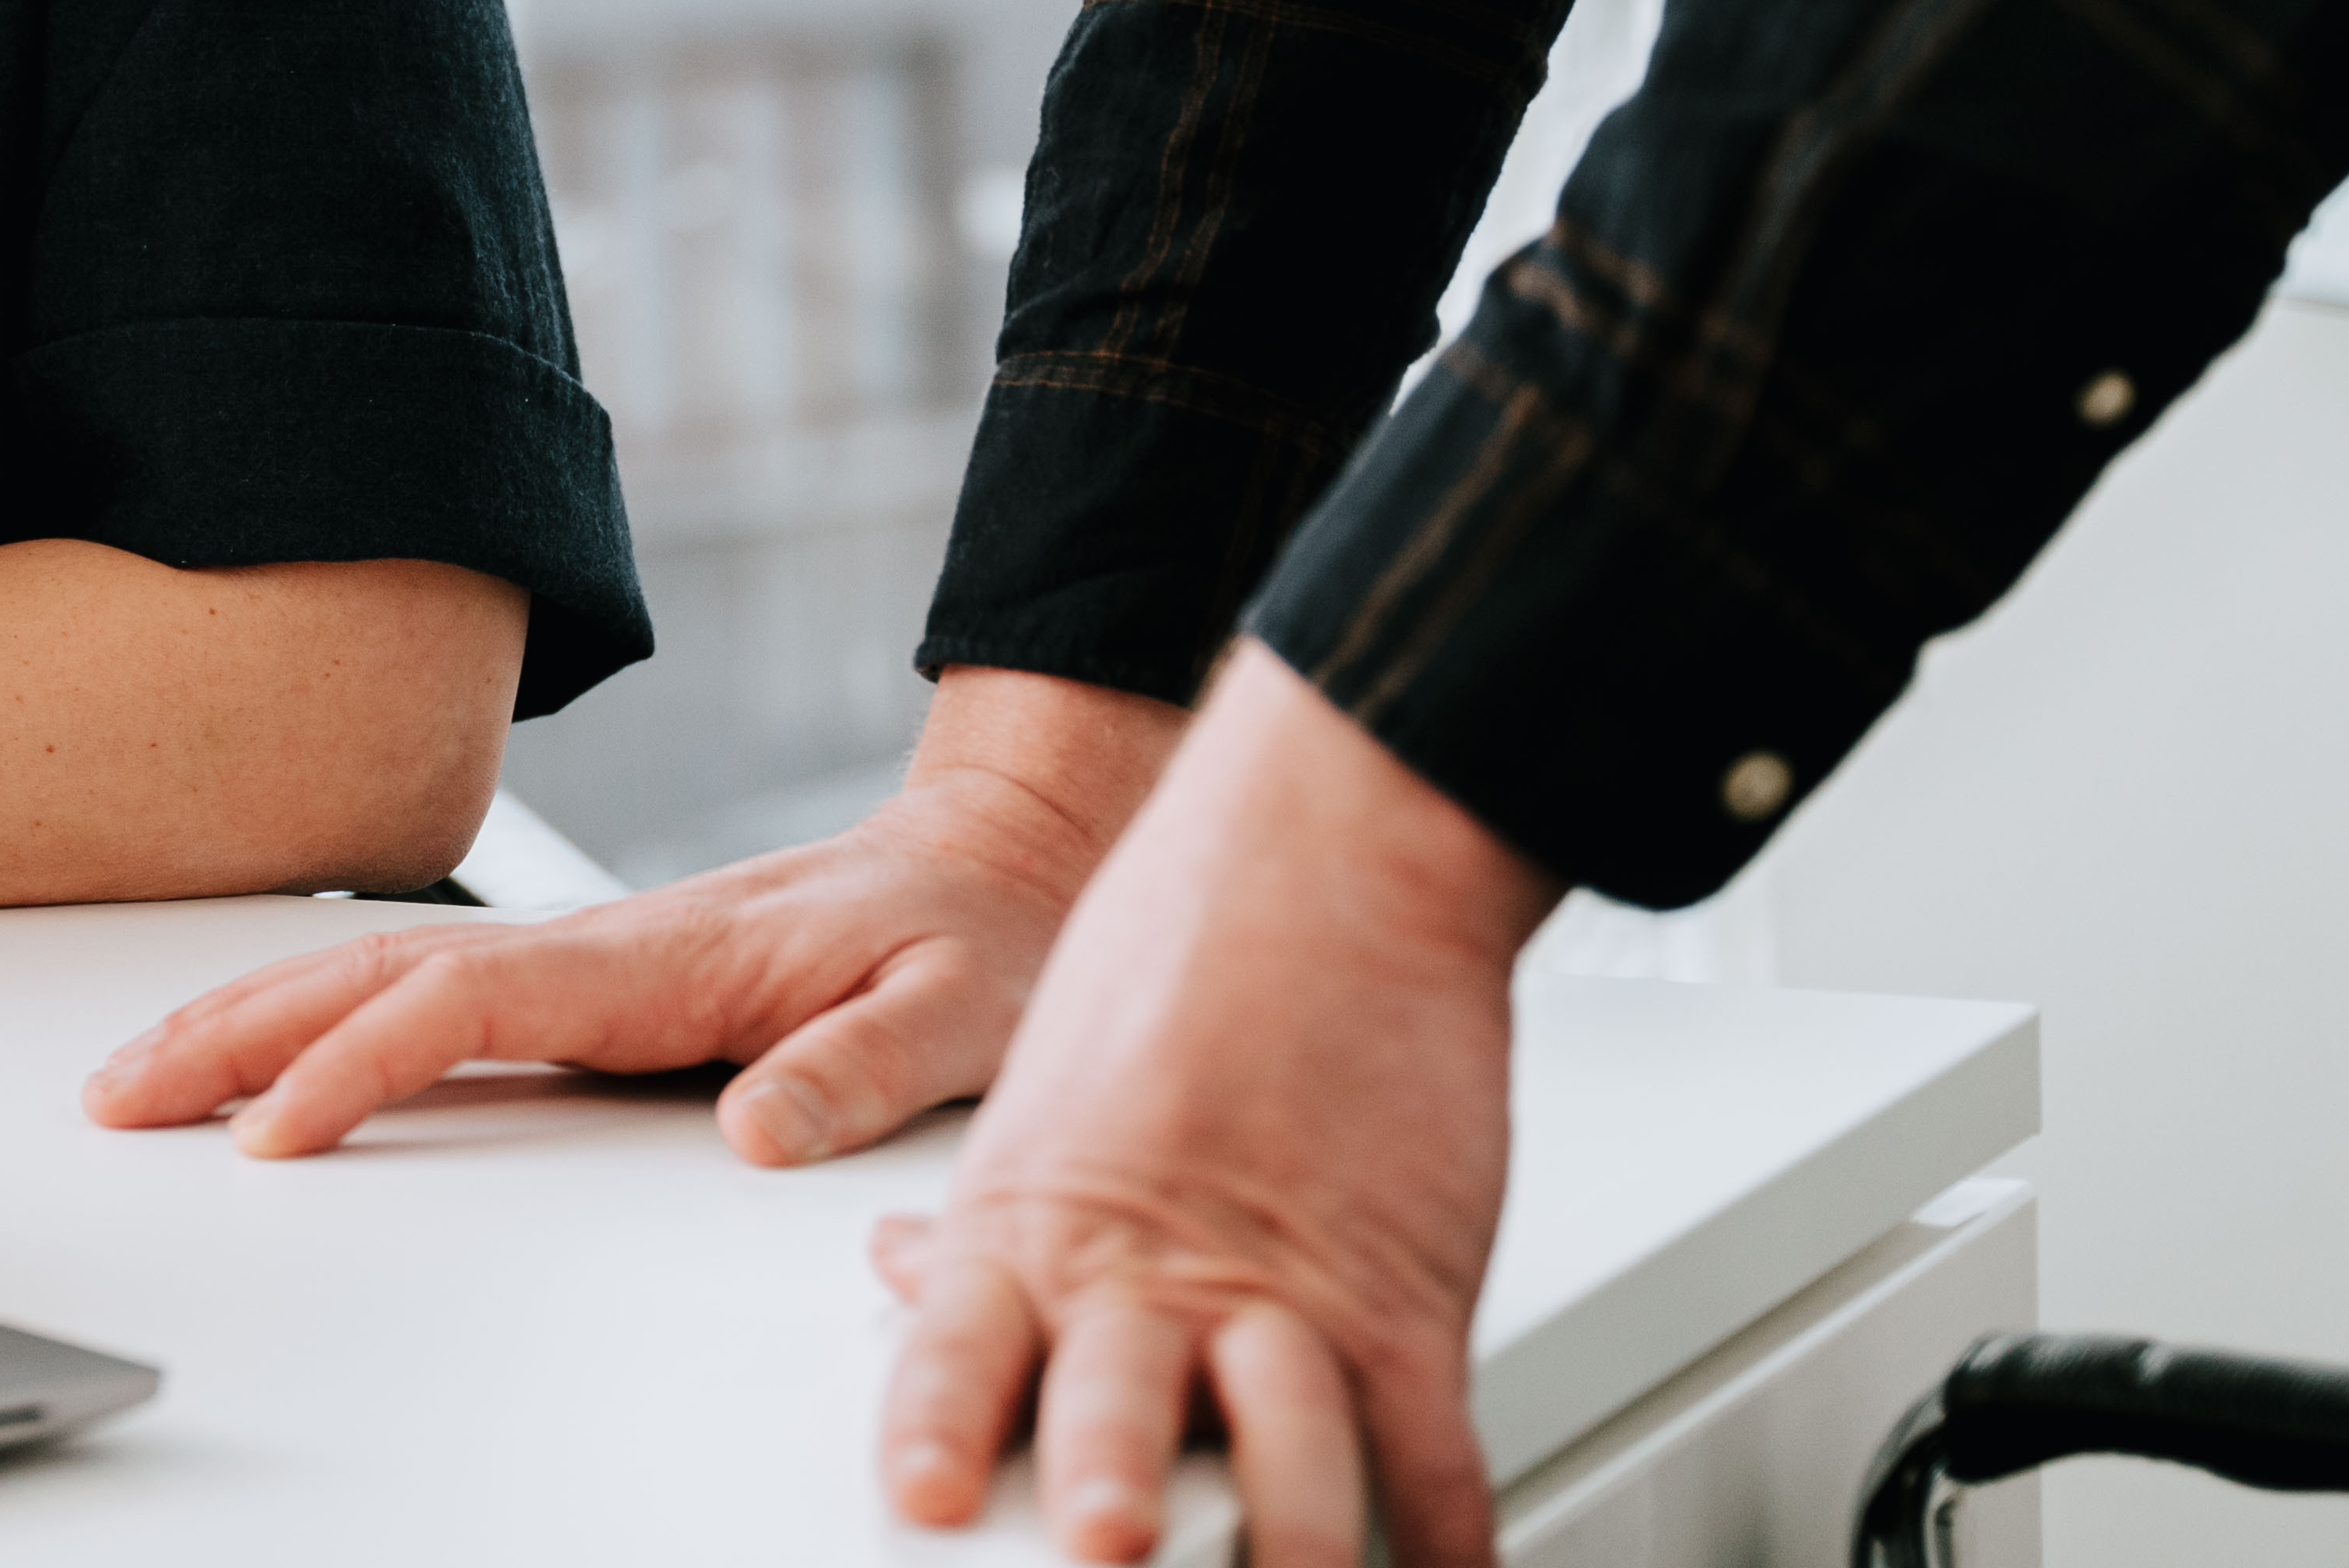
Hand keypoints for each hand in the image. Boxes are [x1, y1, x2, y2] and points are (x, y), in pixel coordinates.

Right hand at [80, 668, 1179, 1163]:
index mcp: (665, 961)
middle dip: (235, 1026)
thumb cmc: (979, 935)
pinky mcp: (592, 977)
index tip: (270, 1134)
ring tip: (141, 1073)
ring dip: (252, 1012)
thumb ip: (863, 1068)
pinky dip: (321, 1009)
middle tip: (118, 1092)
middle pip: (375, 971)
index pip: (467, 1005)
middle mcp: (603, 947)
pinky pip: (425, 988)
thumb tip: (755, 1129)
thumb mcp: (964, 1008)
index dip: (355, 1068)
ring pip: (382, 969)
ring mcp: (586, 956)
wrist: (1000, 856)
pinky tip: (268, 1047)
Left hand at [872, 647, 1557, 1563]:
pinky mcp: (1405, 1299)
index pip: (953, 1351)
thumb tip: (904, 1275)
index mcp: (1032, 1221)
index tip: (924, 1503)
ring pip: (1286, 1464)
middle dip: (1111, 1503)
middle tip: (1109, 1550)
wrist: (1333, 850)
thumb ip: (990, 1220)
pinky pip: (1432, 1460)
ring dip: (1291, 1549)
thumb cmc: (1189, 949)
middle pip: (1115, 1420)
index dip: (936, 1433)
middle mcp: (1148, 1270)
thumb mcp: (1043, 1088)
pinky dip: (1444, 1543)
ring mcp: (1282, 1293)